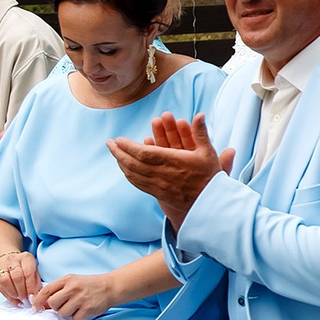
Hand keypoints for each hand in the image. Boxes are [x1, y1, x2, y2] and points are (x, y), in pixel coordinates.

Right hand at [0, 250, 40, 305]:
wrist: (8, 261)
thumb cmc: (24, 268)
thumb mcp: (34, 271)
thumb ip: (36, 283)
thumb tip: (37, 296)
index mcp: (26, 258)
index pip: (28, 273)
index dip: (30, 287)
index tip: (33, 297)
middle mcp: (13, 260)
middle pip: (17, 277)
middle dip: (22, 291)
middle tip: (26, 300)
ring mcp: (2, 267)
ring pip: (6, 281)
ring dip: (14, 294)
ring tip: (20, 300)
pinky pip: (0, 287)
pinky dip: (8, 296)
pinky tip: (15, 301)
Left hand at [37, 272, 119, 319]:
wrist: (110, 287)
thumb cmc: (89, 285)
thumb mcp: (73, 280)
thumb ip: (58, 288)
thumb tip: (44, 303)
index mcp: (67, 280)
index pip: (46, 290)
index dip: (38, 300)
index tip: (35, 307)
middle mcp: (73, 289)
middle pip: (53, 304)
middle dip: (55, 307)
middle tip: (63, 305)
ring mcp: (81, 299)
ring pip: (62, 313)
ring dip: (66, 313)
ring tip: (75, 307)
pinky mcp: (88, 310)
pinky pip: (74, 319)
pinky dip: (76, 317)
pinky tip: (82, 310)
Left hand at [108, 112, 234, 235]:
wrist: (210, 204)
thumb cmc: (210, 177)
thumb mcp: (208, 152)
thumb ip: (201, 132)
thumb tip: (200, 114)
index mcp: (173, 162)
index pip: (144, 153)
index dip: (129, 146)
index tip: (119, 139)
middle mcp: (163, 175)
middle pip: (134, 164)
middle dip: (119, 153)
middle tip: (109, 143)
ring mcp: (159, 186)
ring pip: (134, 175)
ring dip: (121, 163)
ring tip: (114, 154)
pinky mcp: (159, 194)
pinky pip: (139, 184)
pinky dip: (129, 175)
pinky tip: (125, 169)